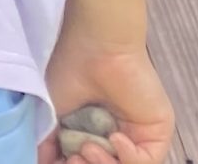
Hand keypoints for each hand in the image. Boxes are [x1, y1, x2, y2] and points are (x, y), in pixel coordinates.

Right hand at [40, 36, 174, 163]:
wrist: (96, 46)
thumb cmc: (69, 68)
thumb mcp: (51, 113)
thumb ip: (47, 143)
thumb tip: (41, 162)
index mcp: (89, 131)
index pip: (85, 160)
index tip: (64, 158)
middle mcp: (113, 135)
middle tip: (76, 155)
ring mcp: (136, 137)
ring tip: (90, 147)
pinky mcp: (156, 133)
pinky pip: (148, 162)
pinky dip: (131, 159)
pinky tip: (116, 138)